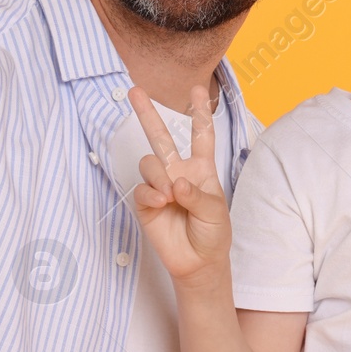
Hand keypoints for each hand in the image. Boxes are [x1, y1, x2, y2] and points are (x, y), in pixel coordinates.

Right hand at [127, 84, 231, 286]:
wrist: (198, 262)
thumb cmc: (213, 233)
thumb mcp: (215, 212)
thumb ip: (197, 194)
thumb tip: (175, 183)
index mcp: (200, 168)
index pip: (200, 135)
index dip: (199, 112)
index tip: (198, 89)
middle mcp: (177, 171)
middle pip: (161, 137)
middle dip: (148, 113)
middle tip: (135, 90)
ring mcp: (160, 185)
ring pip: (148, 162)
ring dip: (158, 176)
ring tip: (168, 195)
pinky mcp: (145, 203)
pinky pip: (141, 189)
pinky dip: (151, 194)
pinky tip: (160, 203)